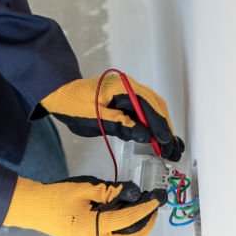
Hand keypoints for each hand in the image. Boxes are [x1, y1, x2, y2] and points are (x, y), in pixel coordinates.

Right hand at [3, 176, 165, 235]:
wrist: (33, 209)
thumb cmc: (56, 197)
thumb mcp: (86, 188)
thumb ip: (112, 191)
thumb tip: (134, 193)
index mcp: (94, 230)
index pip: (129, 219)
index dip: (146, 208)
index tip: (158, 198)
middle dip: (148, 224)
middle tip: (155, 207)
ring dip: (138, 227)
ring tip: (145, 209)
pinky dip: (127, 229)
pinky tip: (129, 215)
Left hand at [42, 74, 185, 160]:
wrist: (61, 95)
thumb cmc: (74, 105)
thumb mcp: (95, 118)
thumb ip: (121, 125)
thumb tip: (145, 135)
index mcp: (122, 87)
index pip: (148, 105)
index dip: (159, 124)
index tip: (166, 141)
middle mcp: (130, 87)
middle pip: (156, 106)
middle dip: (166, 128)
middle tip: (173, 149)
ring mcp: (130, 93)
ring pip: (153, 110)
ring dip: (162, 128)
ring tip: (171, 147)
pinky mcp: (127, 102)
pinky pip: (145, 112)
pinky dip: (153, 126)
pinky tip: (159, 140)